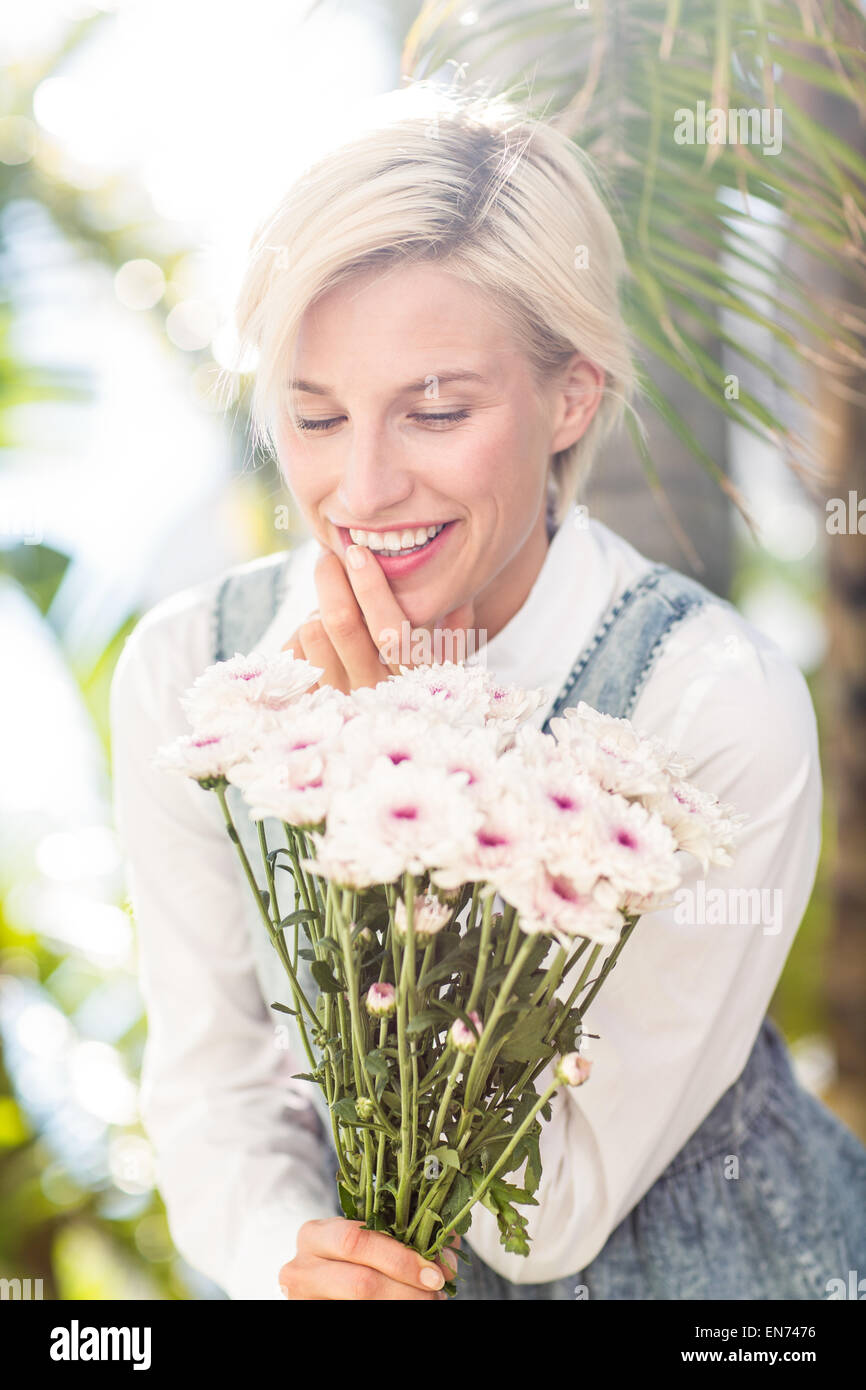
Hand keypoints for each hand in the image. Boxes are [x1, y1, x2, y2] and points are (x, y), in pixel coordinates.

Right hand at [278, 1218, 461, 1299]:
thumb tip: (448, 1256)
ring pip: (361, 1305)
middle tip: (435, 1292)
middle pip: (360, 1282)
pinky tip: (407, 1308)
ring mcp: (302, 1299)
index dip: (400, 1258)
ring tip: (428, 1302)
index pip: (357, 1240)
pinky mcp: (309, 1316)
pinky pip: (355, 1317)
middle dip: (406, 1289)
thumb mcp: (373, 1238)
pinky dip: (390, 1313)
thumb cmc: (354, 1257)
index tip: (435, 1273)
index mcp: (315, 1234)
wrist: (326, 1281)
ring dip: (403, 1305)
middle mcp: (301, 1267)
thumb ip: (410, 1236)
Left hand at [282, 545, 476, 692]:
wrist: (396, 738)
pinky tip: (317, 631)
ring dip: (317, 608)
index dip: (371, 587)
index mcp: (414, 680)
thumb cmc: (423, 687)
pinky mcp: (312, 703)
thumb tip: (460, 597)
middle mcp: (375, 692)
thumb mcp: (450, 664)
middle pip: (341, 623)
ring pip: (314, 635)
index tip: (359, 553)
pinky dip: (302, 633)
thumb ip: (457, 629)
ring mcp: (340, 699)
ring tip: (329, 605)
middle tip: (330, 558)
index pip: (390, 630)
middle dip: (331, 579)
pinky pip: (293, 654)